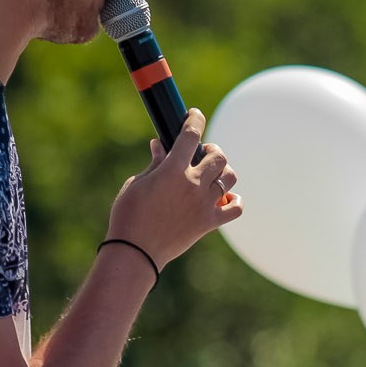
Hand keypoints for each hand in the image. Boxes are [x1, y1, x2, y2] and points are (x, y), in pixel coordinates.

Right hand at [106, 109, 242, 267]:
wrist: (136, 252)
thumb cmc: (129, 215)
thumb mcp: (137, 183)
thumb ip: (155, 163)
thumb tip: (160, 145)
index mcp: (173, 170)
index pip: (191, 135)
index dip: (195, 120)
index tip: (195, 115)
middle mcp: (193, 184)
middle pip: (218, 156)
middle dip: (212, 149)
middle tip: (202, 153)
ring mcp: (204, 204)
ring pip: (229, 178)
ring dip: (223, 171)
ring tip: (211, 174)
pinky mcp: (209, 223)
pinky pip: (236, 208)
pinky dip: (235, 201)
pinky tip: (225, 198)